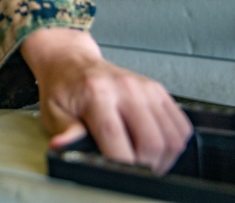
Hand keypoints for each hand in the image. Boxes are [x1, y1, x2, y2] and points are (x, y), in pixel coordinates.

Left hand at [21, 27, 191, 173]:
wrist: (71, 62)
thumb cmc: (63, 87)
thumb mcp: (54, 112)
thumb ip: (65, 131)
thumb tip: (63, 146)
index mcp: (96, 92)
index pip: (117, 138)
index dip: (120, 164)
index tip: (116, 172)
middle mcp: (125, 88)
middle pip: (152, 142)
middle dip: (144, 166)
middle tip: (131, 169)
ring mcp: (146, 88)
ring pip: (172, 137)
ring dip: (162, 158)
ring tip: (144, 161)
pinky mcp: (158, 90)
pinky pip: (181, 125)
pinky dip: (173, 144)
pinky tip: (156, 146)